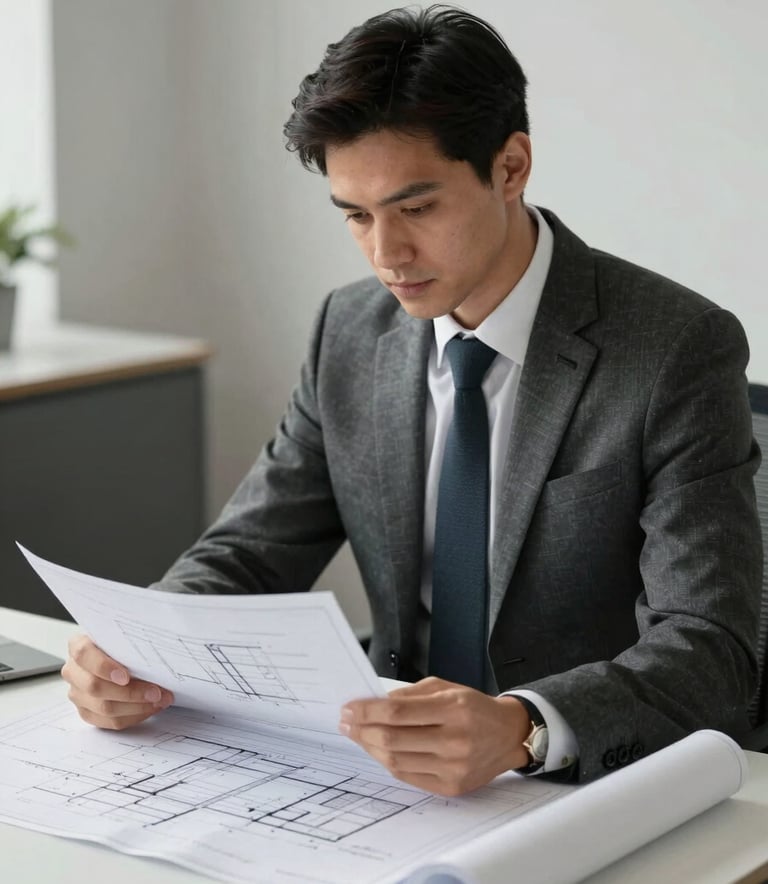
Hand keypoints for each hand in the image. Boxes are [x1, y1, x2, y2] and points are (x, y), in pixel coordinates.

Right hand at [61, 634, 173, 729]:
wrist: (119, 654)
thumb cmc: (123, 642)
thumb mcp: (124, 632)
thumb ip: (130, 635)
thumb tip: (153, 636)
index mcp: (78, 645)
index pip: (84, 654)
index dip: (104, 667)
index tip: (126, 677)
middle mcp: (73, 671)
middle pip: (95, 687)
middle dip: (131, 692)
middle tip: (156, 692)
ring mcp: (78, 694)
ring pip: (104, 708)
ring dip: (137, 707)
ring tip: (160, 700)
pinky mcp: (87, 712)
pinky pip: (110, 722)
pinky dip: (134, 716)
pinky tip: (151, 708)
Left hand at [339, 677, 530, 795]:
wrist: (508, 735)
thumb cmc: (475, 707)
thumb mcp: (446, 688)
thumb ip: (410, 695)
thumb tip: (374, 702)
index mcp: (453, 709)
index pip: (397, 712)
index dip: (367, 711)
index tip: (349, 708)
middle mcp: (454, 740)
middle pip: (393, 739)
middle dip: (362, 729)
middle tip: (346, 722)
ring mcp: (453, 767)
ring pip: (396, 761)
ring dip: (370, 747)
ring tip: (358, 735)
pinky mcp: (452, 786)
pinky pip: (408, 776)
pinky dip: (388, 763)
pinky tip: (378, 750)